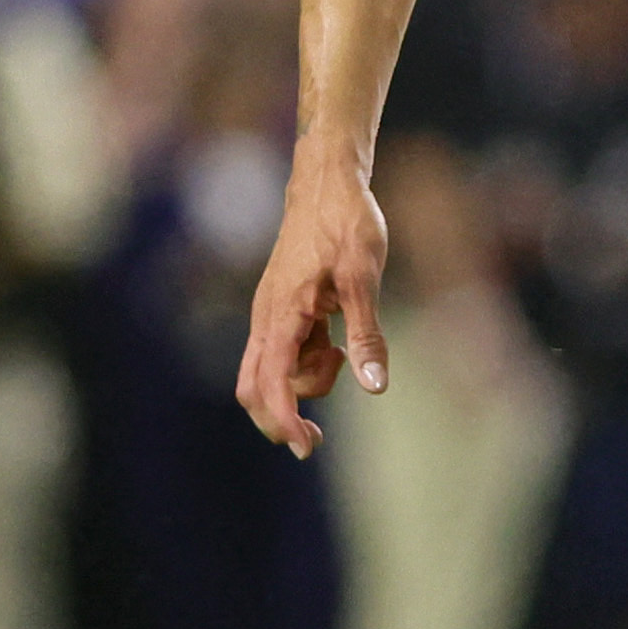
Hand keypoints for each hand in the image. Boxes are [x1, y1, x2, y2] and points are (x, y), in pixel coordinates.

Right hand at [232, 148, 390, 455]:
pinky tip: (336, 342)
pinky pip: (286, 354)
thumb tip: (374, 386)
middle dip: (281, 417)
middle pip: (253, 388)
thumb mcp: (364, 277)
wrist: (326, 181)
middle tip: (316, 438)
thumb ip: (368, 335)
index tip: (307, 447)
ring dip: (307, 381)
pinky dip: (309, 361)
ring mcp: (271, 314)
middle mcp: (266, 319)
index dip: (285, 422)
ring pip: (274, 373)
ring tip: (343, 352)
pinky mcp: (282, 310)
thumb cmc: (346, 222)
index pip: (272, 383)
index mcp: (282, 315)